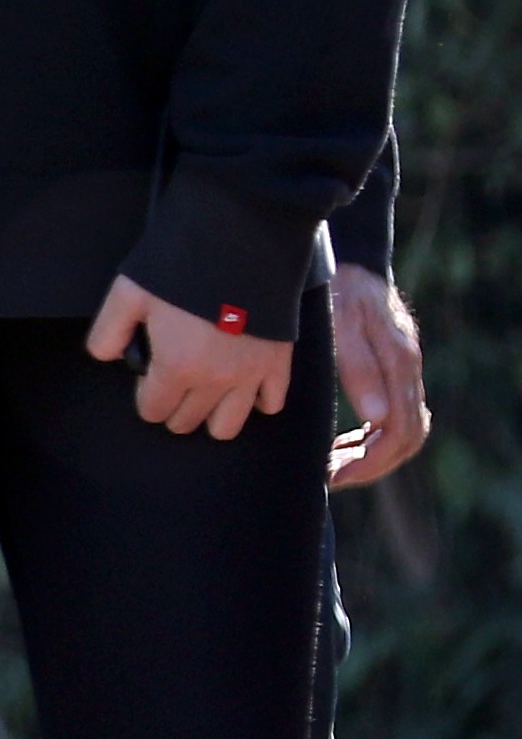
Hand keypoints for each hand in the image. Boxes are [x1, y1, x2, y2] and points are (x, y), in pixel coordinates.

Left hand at [88, 276, 293, 439]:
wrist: (241, 240)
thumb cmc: (180, 266)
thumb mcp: (127, 294)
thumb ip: (108, 331)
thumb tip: (105, 358)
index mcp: (176, 368)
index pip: (153, 411)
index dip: (145, 398)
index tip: (146, 379)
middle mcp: (215, 381)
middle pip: (187, 421)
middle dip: (173, 408)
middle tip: (170, 383)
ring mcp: (250, 375)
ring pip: (228, 427)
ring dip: (211, 416)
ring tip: (203, 394)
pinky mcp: (279, 361)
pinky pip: (272, 403)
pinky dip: (256, 401)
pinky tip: (243, 385)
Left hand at [327, 263, 427, 486]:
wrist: (347, 261)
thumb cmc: (337, 289)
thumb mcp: (339, 323)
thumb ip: (356, 367)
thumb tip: (375, 418)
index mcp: (398, 363)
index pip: (398, 430)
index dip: (369, 460)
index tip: (333, 474)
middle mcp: (407, 370)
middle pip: (408, 436)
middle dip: (372, 465)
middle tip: (330, 477)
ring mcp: (404, 370)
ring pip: (405, 429)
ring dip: (373, 455)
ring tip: (333, 466)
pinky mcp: (394, 368)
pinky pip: (395, 415)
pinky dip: (373, 438)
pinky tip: (343, 444)